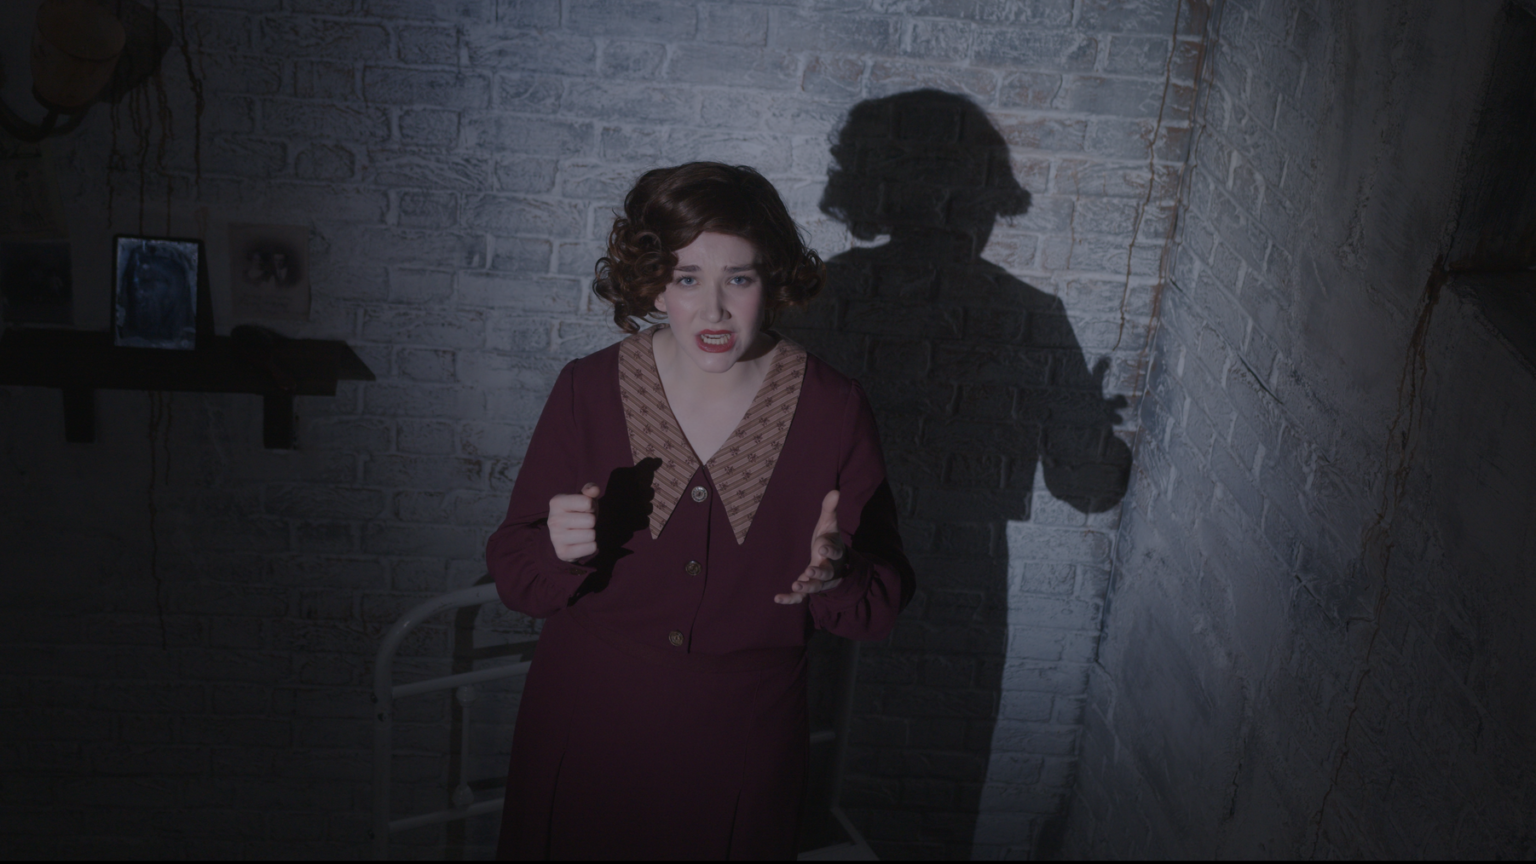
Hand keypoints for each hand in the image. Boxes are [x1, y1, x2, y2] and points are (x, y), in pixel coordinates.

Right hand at [548, 483, 599, 561]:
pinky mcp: (562, 553)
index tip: (584, 509)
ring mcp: (555, 537)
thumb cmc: (577, 512)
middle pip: (591, 520)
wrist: (565, 536)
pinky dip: (591, 546)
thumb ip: (590, 490)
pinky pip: (591, 548)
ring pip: (591, 535)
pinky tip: (581, 543)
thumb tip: (594, 489)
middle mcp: (553, 520)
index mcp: (556, 502)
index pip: (587, 503)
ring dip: (591, 534)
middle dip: (592, 521)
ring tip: (582, 532)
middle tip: (583, 523)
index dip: (591, 506)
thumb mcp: (583, 498)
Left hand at [775, 490, 844, 604]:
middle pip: (827, 573)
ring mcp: (819, 581)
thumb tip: (835, 490)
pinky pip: (801, 597)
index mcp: (835, 552)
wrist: (833, 562)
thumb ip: (830, 509)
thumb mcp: (828, 524)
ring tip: (796, 585)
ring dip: (807, 587)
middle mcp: (829, 569)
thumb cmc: (828, 540)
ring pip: (815, 587)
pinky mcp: (809, 587)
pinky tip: (777, 598)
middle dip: (819, 572)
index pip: (835, 552)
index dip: (829, 550)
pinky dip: (790, 599)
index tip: (821, 547)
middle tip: (810, 570)